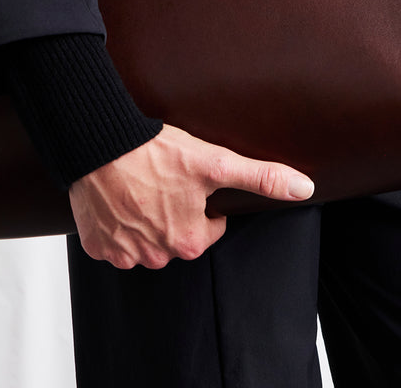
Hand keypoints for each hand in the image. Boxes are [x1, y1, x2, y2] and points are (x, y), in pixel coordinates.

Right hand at [68, 123, 314, 269]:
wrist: (99, 144)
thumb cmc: (155, 153)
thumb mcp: (216, 162)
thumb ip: (261, 177)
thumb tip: (303, 189)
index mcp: (189, 241)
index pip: (209, 227)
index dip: (203, 200)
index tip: (189, 180)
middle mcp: (157, 256)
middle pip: (176, 235)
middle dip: (174, 211)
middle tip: (163, 179)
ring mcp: (124, 253)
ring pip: (144, 240)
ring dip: (145, 219)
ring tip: (140, 185)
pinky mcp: (97, 245)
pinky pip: (113, 240)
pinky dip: (116, 223)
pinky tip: (118, 197)